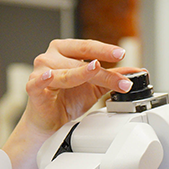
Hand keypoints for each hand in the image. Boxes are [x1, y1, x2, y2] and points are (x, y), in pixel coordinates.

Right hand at [20, 39, 134, 137]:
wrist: (50, 121)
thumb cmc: (66, 99)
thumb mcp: (94, 86)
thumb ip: (113, 76)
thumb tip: (135, 72)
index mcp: (65, 50)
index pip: (88, 47)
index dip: (105, 49)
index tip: (121, 54)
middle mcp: (51, 57)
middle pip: (80, 60)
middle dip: (102, 67)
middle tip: (118, 65)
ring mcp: (41, 71)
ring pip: (66, 72)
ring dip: (84, 75)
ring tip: (96, 70)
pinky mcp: (33, 88)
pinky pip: (38, 83)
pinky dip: (43, 79)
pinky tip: (49, 76)